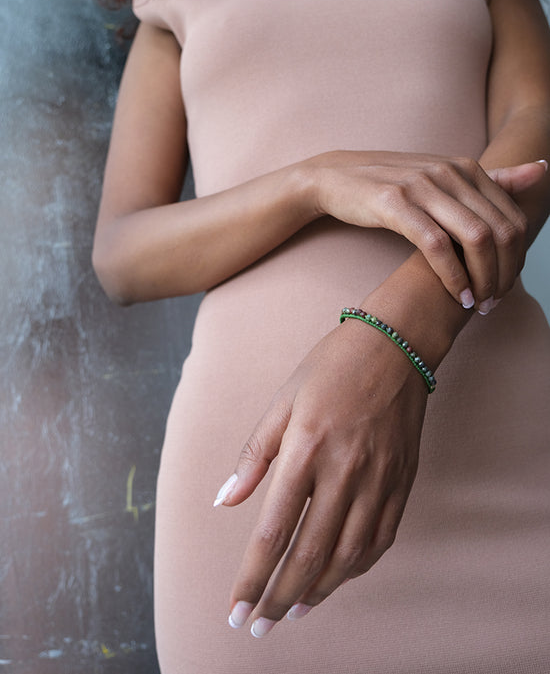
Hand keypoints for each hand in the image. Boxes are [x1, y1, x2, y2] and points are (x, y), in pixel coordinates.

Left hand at [214, 319, 427, 637]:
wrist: (396, 345)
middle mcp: (345, 471)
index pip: (274, 532)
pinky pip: (381, 538)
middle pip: (309, 554)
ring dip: (318, 590)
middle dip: (279, 597)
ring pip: (348, 555)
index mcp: (306, 449)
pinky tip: (338, 578)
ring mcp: (379, 479)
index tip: (236, 609)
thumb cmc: (331, 367)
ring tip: (293, 610)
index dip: (252, 577)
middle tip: (259, 626)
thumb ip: (254, 454)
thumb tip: (225, 500)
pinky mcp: (402, 481)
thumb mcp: (283, 400)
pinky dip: (357, 567)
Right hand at [307, 151, 545, 309]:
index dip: (517, 258)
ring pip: (475, 238)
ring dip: (483, 279)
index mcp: (466, 167)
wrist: (335, 177)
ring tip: (478, 304)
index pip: (513, 217)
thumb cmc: (392, 184)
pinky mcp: (394, 203)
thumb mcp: (444, 177)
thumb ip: (494, 179)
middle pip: (500, 230)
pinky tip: (457, 295)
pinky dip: (453, 275)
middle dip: (504, 274)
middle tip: (494, 302)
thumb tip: (542, 169)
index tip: (504, 287)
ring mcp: (422, 185)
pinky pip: (437, 244)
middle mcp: (449, 172)